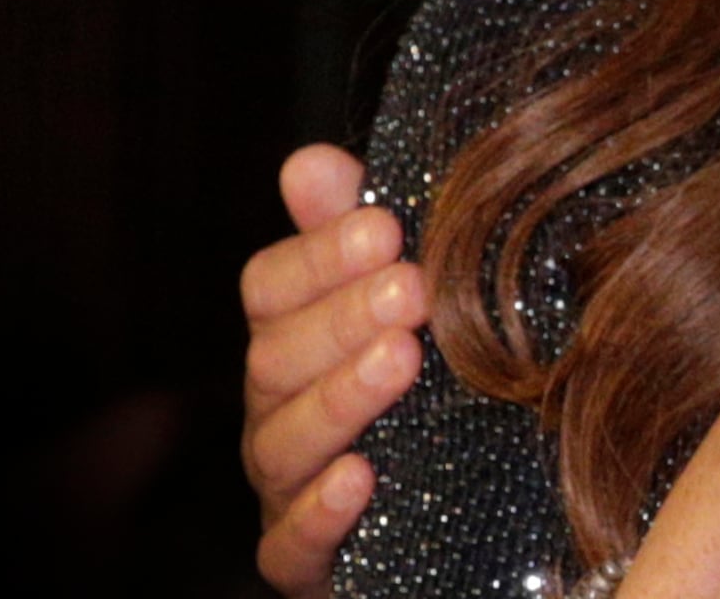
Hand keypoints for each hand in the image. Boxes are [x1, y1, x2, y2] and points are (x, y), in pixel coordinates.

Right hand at [239, 144, 422, 596]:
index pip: (273, 287)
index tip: (386, 225)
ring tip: (401, 361)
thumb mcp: (392, 299)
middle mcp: (276, 408)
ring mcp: (285, 485)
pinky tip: (362, 478)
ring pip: (283, 442)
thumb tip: (310, 160)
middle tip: (411, 287)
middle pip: (275, 357)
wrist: (446, 510)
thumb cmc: (412, 385)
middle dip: (342, 318)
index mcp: (291, 339)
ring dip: (340, 399)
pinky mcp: (303, 558)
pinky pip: (291, 543)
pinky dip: (321, 510)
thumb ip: (349, 233)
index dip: (321, 254)